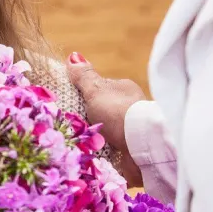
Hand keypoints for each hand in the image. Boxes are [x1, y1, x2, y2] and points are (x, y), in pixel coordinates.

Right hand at [66, 53, 146, 185]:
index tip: (71, 104)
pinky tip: (92, 155)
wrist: (141, 145)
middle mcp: (130, 107)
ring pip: (107, 132)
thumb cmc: (118, 112)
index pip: (100, 89)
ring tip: (78, 143)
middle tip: (71, 126)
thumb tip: (73, 57)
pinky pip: (112, 150)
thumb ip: (84, 77)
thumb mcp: (96, 90)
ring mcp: (132, 129)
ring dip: (95, 138)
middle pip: (102, 111)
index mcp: (124, 90)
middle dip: (88, 119)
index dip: (85, 96)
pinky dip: (103, 152)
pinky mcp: (132, 150)